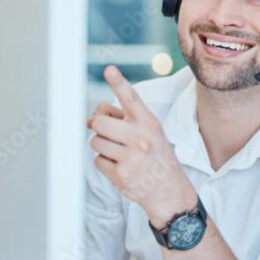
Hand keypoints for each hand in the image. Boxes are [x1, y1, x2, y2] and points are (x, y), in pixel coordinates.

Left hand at [88, 65, 195, 225]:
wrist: (169, 190)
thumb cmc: (156, 156)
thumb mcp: (149, 132)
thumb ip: (123, 121)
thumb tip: (89, 121)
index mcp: (149, 123)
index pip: (131, 99)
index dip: (119, 83)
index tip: (109, 69)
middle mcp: (140, 138)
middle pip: (99, 122)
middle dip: (98, 127)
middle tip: (109, 132)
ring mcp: (131, 157)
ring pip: (95, 142)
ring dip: (102, 146)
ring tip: (120, 153)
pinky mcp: (121, 174)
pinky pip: (97, 160)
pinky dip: (104, 163)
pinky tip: (120, 166)